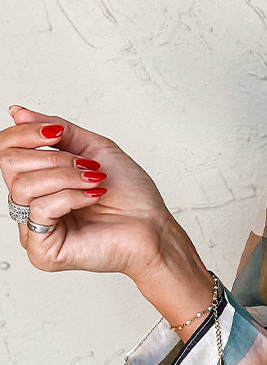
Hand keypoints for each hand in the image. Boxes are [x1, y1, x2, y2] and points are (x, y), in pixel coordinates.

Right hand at [1, 104, 181, 282]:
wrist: (153, 227)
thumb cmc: (130, 195)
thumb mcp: (92, 148)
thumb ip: (56, 129)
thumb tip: (17, 112)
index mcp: (38, 181)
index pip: (5, 150)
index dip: (24, 133)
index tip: (55, 132)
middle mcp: (30, 205)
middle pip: (9, 164)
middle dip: (53, 158)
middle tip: (87, 165)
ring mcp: (34, 230)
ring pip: (22, 186)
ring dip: (65, 176)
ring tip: (94, 180)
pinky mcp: (42, 252)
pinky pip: (39, 211)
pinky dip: (70, 197)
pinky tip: (92, 198)